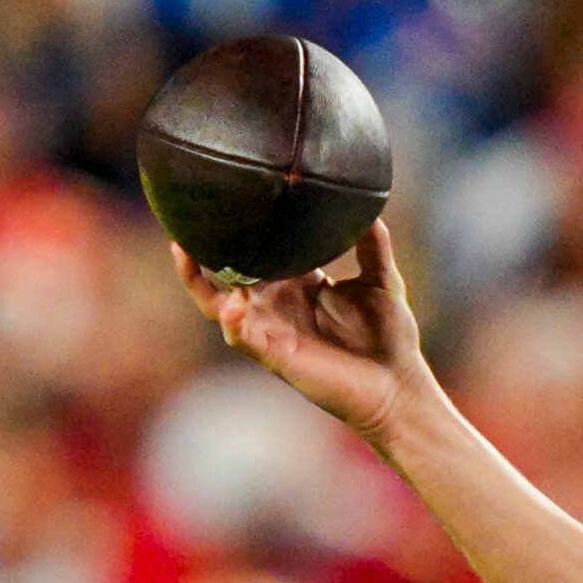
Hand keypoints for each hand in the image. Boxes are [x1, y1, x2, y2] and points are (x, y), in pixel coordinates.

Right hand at [172, 219, 434, 444]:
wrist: (398, 386)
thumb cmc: (390, 338)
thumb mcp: (382, 282)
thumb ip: (373, 246)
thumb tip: (370, 207)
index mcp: (298, 283)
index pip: (259, 250)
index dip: (239, 229)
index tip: (225, 196)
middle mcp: (277, 304)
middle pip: (226, 274)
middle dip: (202, 250)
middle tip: (184, 220)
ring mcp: (272, 330)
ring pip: (219, 304)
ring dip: (201, 281)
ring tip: (187, 253)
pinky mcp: (275, 356)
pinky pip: (242, 337)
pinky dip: (232, 321)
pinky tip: (232, 304)